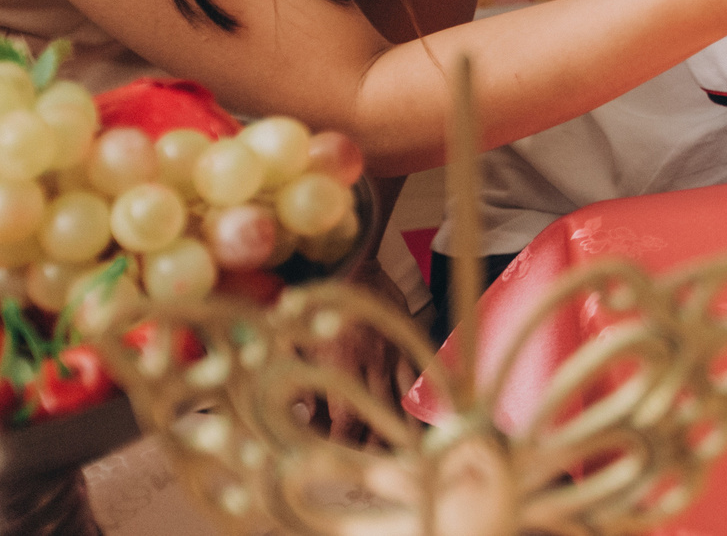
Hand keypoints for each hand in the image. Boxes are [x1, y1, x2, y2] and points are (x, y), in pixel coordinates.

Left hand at [308, 259, 412, 443]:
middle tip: (365, 466)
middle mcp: (372, 365)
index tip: (332, 457)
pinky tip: (429, 417)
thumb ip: (299, 379)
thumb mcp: (296, 341)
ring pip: (403, 403)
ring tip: (399, 455)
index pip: (344, 420)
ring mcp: (396, 354)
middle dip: (370, 447)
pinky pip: (423, 377)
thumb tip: (298, 416)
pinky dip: (424, 398)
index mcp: (342, 365)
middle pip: (376, 418)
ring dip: (400, 431)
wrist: (354, 262)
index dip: (339, 444)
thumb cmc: (318, 301)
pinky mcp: (410, 342)